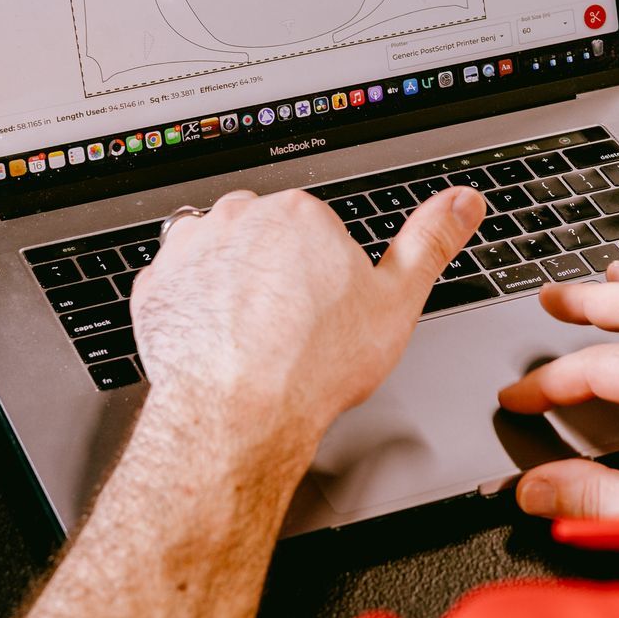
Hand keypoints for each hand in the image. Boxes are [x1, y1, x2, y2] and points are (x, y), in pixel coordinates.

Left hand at [131, 184, 485, 449]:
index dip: (324, 272)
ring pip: (220, 252)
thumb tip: (463, 201)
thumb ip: (431, 242)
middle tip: (290, 324)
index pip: (315, 228)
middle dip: (276, 269)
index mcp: (302, 212)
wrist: (238, 416)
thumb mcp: (397, 303)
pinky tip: (215, 337)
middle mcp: (242, 217)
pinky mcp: (155, 284)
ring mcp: (193, 248)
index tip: (323, 307)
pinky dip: (193, 304)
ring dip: (231, 280)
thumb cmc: (313, 366)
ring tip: (251, 333)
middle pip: (266, 234)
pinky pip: (178, 282)